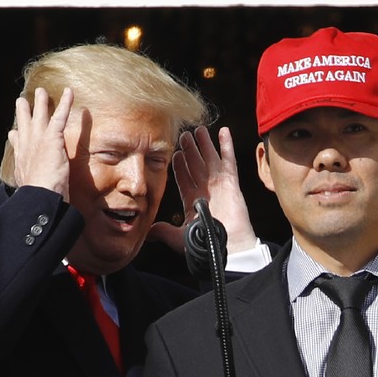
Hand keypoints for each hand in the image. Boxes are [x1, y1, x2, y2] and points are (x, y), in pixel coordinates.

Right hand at [7, 87, 73, 201]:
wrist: (40, 196)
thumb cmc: (39, 198)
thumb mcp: (29, 191)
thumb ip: (30, 186)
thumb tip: (29, 193)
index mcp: (22, 160)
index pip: (17, 145)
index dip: (16, 137)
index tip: (13, 132)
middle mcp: (27, 146)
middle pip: (23, 124)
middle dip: (23, 112)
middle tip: (21, 101)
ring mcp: (38, 140)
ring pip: (40, 115)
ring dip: (41, 102)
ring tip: (42, 91)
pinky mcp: (52, 137)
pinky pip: (60, 116)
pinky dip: (65, 103)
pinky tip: (69, 92)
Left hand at [149, 126, 257, 254]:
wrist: (226, 246)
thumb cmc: (204, 245)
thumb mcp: (177, 237)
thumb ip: (162, 231)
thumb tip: (147, 234)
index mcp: (193, 201)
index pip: (184, 178)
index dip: (179, 166)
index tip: (173, 154)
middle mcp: (205, 191)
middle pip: (195, 165)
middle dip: (189, 151)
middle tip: (184, 136)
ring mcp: (218, 185)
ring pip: (209, 159)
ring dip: (204, 144)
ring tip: (198, 130)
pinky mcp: (230, 182)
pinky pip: (228, 160)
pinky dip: (226, 145)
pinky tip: (223, 131)